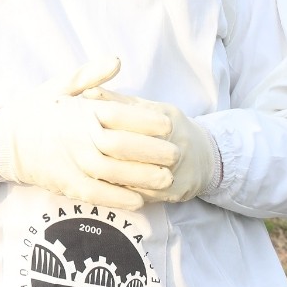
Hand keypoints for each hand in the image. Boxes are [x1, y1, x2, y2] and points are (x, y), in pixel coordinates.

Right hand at [0, 57, 179, 209]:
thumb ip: (91, 74)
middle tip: (176, 154)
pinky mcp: (66, 184)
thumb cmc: (35, 111)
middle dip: (152, 151)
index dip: (148, 121)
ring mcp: (72, 162)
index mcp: (80, 111)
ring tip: (166, 179)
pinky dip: (119, 197)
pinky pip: (97, 193)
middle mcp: (78, 136)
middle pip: (122, 145)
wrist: (3, 140)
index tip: (168, 125)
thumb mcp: (60, 85)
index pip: (120, 114)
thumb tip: (117, 61)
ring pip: (113, 172)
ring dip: (142, 177)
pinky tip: (140, 199)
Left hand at [81, 86, 219, 201]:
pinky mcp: (176, 193)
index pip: (131, 121)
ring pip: (138, 176)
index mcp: (167, 119)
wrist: (206, 158)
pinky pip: (144, 195)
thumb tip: (88, 92)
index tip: (80, 125)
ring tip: (88, 170)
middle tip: (79, 151)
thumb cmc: (168, 128)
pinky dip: (123, 192)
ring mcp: (178, 171)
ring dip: (112, 175)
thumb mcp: (149, 108)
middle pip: (133, 151)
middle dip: (105, 152)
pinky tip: (105, 188)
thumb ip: (119, 101)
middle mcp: (176, 145)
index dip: (104, 125)